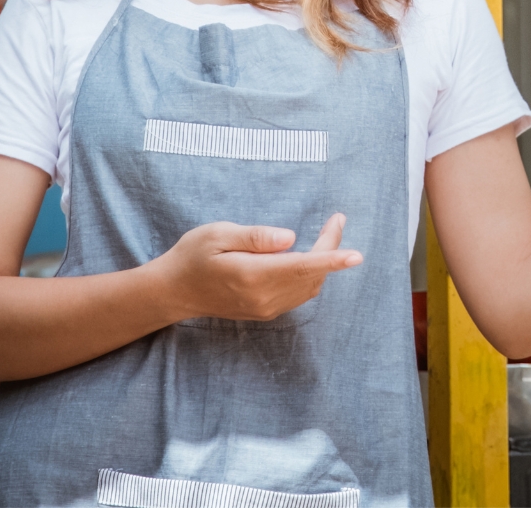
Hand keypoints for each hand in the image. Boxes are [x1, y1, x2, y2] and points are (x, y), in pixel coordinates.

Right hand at [156, 212, 361, 321]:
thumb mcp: (218, 234)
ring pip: (309, 287)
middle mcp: (263, 297)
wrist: (174, 291)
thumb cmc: (193, 255)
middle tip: (337, 219)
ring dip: (324, 262)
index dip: (332, 259)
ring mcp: (265, 308)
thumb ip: (255, 236)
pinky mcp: (265, 311)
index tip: (357, 255)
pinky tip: (311, 256)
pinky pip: (299, 294)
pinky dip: (312, 274)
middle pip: (312, 275)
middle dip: (331, 248)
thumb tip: (291, 237)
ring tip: (329, 232)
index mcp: (252, 275)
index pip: (302, 267)